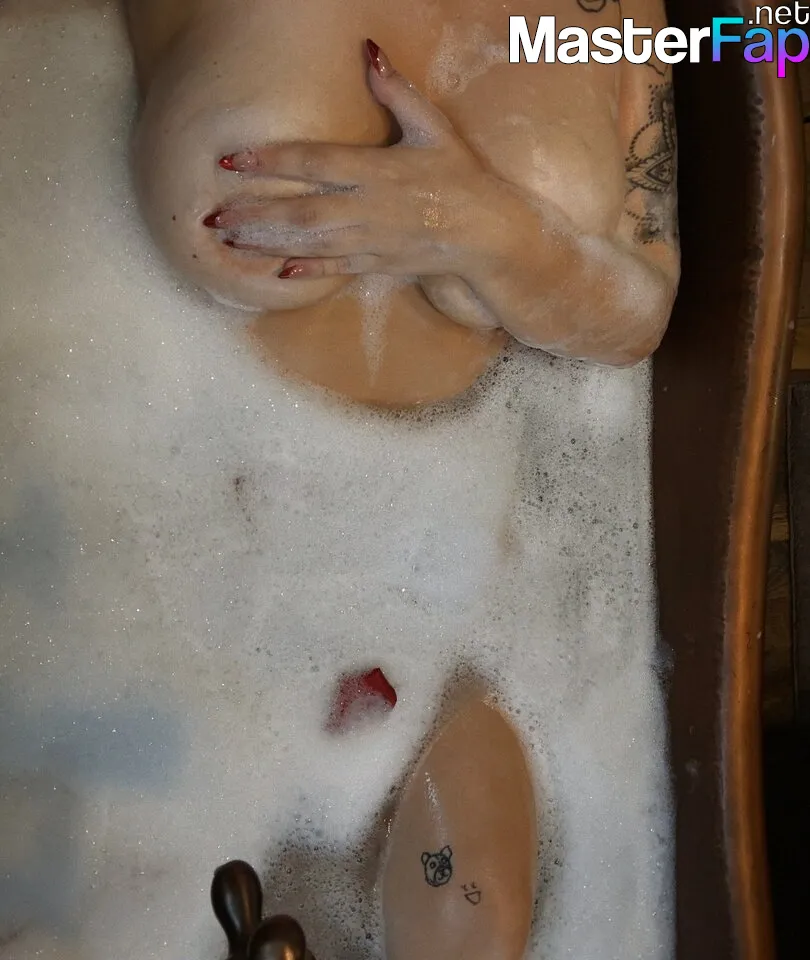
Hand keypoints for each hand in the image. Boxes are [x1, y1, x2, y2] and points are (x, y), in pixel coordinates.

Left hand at [204, 39, 498, 279]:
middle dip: (255, 214)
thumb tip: (368, 52)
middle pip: (302, 211)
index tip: (233, 160)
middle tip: (213, 215)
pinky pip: (337, 269)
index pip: (315, 162)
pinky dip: (308, 271)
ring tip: (229, 241)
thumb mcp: (434, 128)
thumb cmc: (460, 177)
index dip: (272, 161)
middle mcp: (369, 209)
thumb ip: (398, 92)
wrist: (486, 235)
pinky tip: (277, 274)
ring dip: (268, 243)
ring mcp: (372, 241)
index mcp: (378, 171)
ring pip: (311, 243)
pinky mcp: (378, 264)